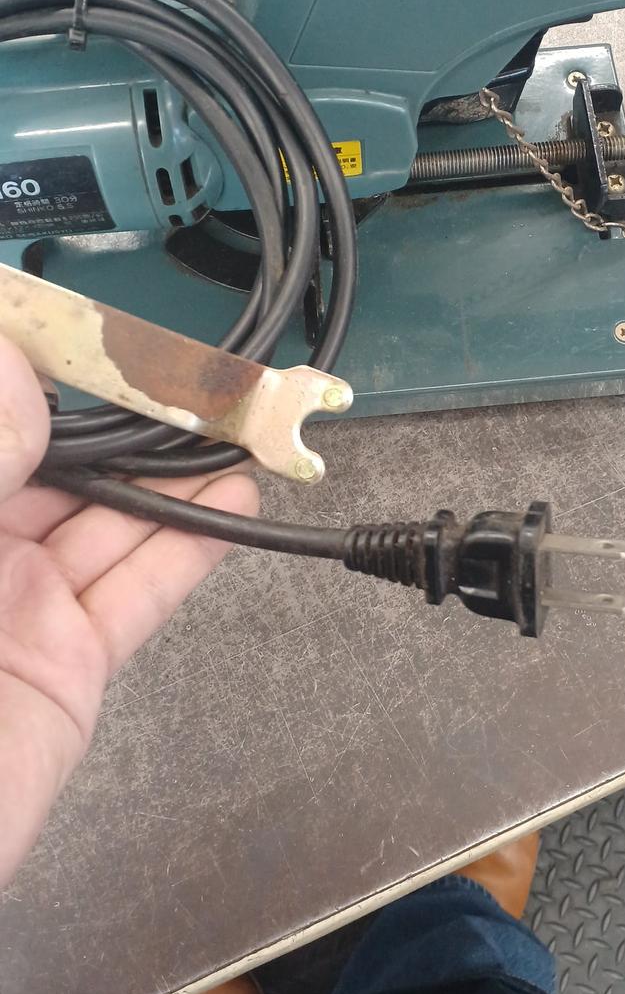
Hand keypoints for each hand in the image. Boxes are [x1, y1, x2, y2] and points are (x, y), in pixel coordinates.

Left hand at [0, 336, 257, 886]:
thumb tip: (15, 366)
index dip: (35, 372)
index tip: (92, 329)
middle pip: (51, 463)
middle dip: (121, 417)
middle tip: (187, 372)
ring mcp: (14, 607)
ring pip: (105, 521)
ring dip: (170, 474)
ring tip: (233, 421)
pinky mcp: (66, 665)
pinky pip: (135, 594)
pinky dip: (188, 548)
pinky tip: (231, 499)